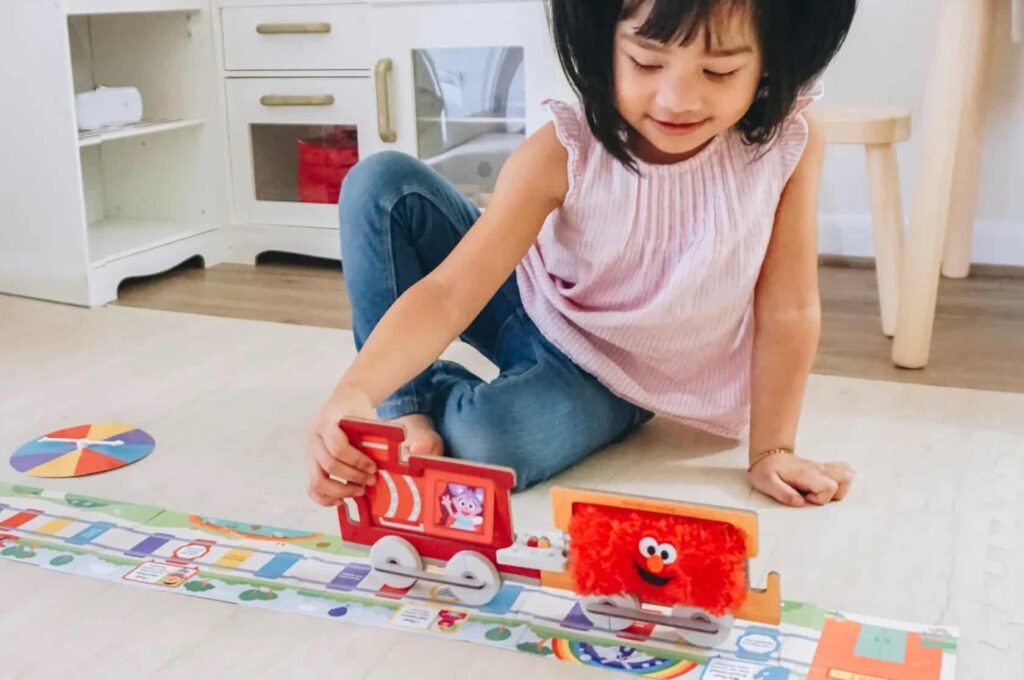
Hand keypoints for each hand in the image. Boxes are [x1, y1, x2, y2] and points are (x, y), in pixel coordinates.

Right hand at [306, 384, 378, 506]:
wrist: (342, 402)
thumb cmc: (359, 412)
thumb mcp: (367, 418)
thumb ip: (379, 435)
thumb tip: (406, 455)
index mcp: (328, 422)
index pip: (338, 447)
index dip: (357, 462)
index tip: (374, 468)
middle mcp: (315, 437)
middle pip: (328, 465)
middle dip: (352, 478)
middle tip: (371, 482)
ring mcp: (310, 452)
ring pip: (317, 480)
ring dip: (340, 491)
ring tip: (359, 491)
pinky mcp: (310, 463)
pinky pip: (311, 487)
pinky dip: (324, 498)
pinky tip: (341, 501)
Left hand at [748, 453, 853, 506]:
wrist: (767, 456)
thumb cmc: (766, 470)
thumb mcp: (767, 483)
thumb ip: (783, 493)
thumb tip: (800, 502)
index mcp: (806, 473)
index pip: (830, 486)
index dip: (821, 498)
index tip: (805, 497)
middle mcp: (818, 469)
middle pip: (845, 478)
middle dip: (834, 494)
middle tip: (814, 495)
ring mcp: (821, 468)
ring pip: (846, 475)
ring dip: (838, 488)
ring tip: (819, 492)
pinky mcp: (822, 469)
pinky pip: (841, 472)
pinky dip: (839, 481)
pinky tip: (825, 485)